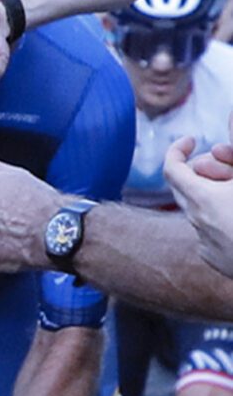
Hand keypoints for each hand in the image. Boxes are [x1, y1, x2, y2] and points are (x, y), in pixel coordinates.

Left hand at [165, 136, 232, 276]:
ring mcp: (205, 243)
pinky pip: (209, 232)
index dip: (178, 149)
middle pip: (184, 186)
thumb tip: (221, 137)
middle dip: (200, 169)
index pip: (172, 167)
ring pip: (198, 209)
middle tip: (224, 165)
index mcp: (204, 198)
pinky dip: (221, 219)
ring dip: (214, 195)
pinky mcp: (215, 259)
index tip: (191, 139)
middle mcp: (197, 221)